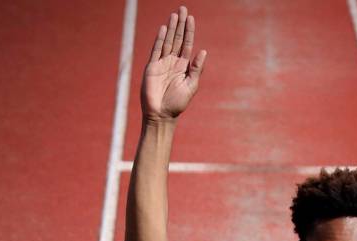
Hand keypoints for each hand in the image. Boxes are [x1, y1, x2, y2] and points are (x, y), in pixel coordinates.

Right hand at [141, 6, 205, 121]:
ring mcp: (162, 63)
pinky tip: (164, 29)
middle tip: (183, 8)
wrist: (161, 115)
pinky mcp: (152, 67)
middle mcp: (173, 63)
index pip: (187, 45)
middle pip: (177, 39)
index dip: (189, 31)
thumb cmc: (177, 104)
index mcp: (183, 67)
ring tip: (175, 14)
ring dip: (171, 28)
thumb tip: (204, 51)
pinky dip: (160, 39)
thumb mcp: (191, 86)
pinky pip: (156, 50)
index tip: (191, 18)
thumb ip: (196, 68)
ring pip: (168, 41)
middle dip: (180, 25)